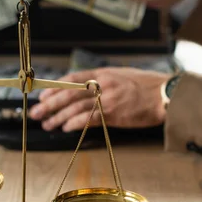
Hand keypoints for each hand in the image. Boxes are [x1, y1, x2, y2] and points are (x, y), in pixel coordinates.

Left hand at [29, 67, 169, 131]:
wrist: (165, 95)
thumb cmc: (146, 86)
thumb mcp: (121, 75)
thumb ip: (103, 81)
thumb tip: (84, 89)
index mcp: (103, 73)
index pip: (72, 78)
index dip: (55, 87)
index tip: (42, 95)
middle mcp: (102, 84)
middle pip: (69, 93)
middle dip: (50, 103)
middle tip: (36, 112)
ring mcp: (107, 99)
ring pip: (76, 108)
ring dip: (58, 117)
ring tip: (47, 124)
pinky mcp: (114, 114)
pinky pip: (89, 119)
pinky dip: (75, 123)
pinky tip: (65, 128)